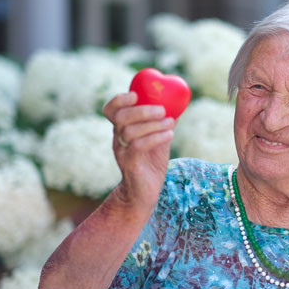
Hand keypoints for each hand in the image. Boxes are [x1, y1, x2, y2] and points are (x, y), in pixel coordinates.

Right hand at [102, 92, 175, 210]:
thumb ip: (163, 124)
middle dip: (141, 110)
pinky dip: (156, 137)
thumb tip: (178, 106)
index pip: (111, 110)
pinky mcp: (130, 164)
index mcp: (121, 130)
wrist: (144, 193)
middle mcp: (118, 139)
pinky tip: (170, 135)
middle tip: (162, 110)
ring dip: (153, 124)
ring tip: (170, 123)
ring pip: (130, 131)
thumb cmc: (151, 164)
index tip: (136, 95)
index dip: (119, 100)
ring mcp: (122, 152)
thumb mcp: (158, 141)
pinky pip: (139, 146)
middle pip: (120, 117)